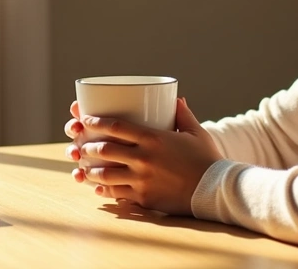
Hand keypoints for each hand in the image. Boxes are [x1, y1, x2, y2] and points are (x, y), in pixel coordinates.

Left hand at [62, 98, 221, 214]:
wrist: (215, 189)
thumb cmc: (207, 159)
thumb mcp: (196, 132)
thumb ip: (182, 115)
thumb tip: (176, 99)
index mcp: (154, 138)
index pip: (116, 126)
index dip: (96, 122)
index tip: (85, 119)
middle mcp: (144, 158)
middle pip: (105, 150)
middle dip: (88, 146)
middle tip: (82, 145)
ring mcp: (142, 180)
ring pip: (105, 174)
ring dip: (90, 170)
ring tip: (84, 168)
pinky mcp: (144, 198)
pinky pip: (117, 194)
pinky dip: (103, 190)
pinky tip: (97, 188)